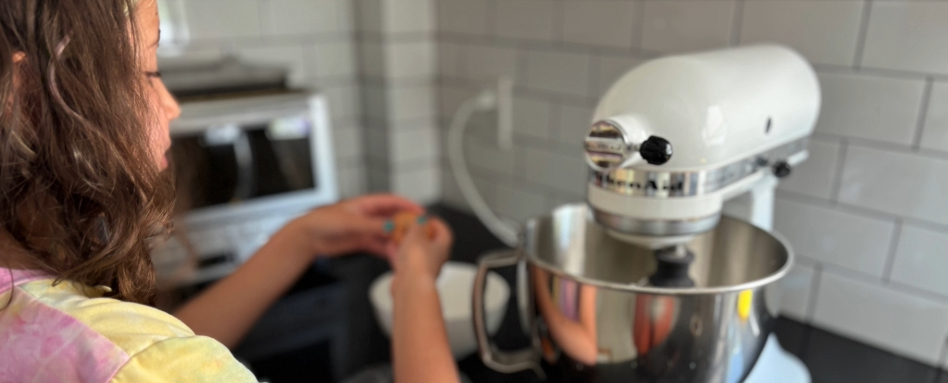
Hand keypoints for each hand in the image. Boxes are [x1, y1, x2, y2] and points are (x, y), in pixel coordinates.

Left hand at [280, 194, 423, 258]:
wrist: (307, 238)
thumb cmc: (323, 222)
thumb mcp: (351, 222)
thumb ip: (372, 225)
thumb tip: (392, 226)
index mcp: (365, 204)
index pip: (392, 201)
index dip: (407, 205)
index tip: (420, 212)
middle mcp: (367, 215)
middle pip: (392, 217)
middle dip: (406, 222)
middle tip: (419, 230)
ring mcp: (364, 229)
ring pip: (387, 232)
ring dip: (397, 238)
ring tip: (409, 245)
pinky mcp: (360, 241)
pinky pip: (378, 245)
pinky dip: (387, 249)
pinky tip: (395, 254)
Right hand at [389, 217, 452, 282]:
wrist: (410, 285)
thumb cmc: (418, 261)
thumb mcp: (417, 234)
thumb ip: (418, 225)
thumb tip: (421, 219)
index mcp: (443, 248)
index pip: (445, 233)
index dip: (438, 224)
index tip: (428, 219)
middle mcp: (436, 260)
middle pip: (430, 243)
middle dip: (420, 234)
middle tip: (411, 227)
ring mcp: (423, 269)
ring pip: (416, 253)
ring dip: (407, 244)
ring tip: (398, 235)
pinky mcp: (411, 276)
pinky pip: (404, 262)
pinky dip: (398, 254)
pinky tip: (390, 247)